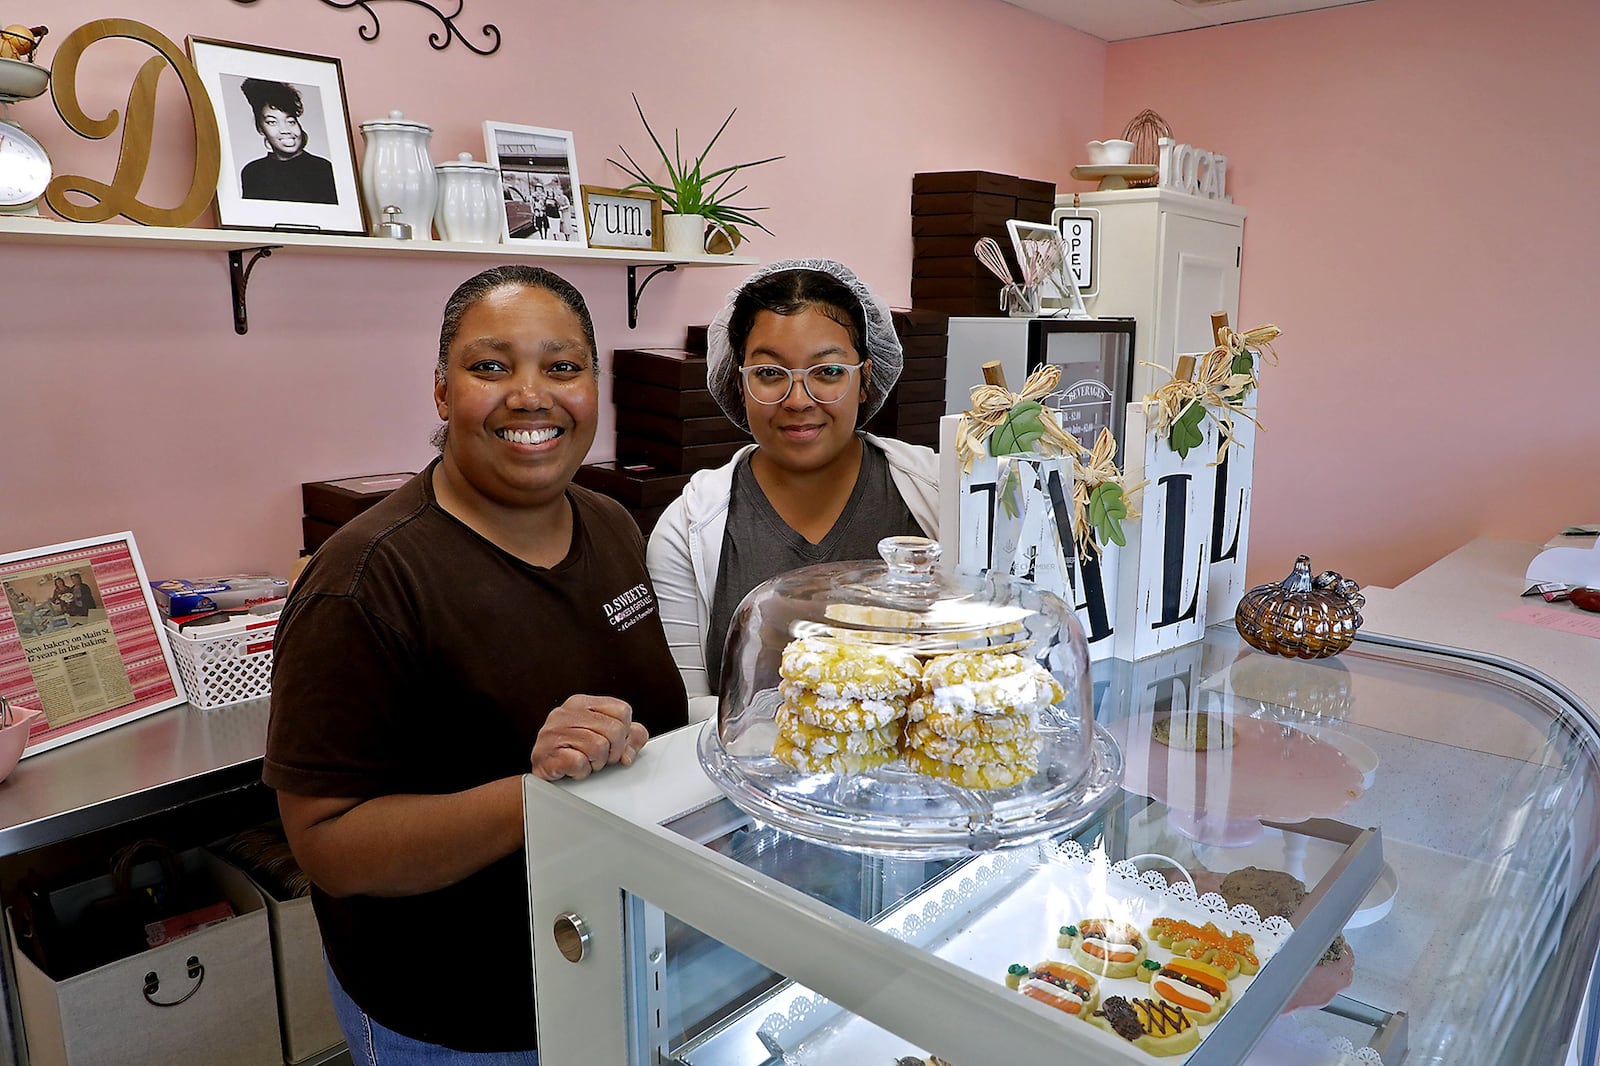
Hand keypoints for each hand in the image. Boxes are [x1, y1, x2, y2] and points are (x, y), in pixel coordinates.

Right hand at [529, 694, 648, 781]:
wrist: (542, 772)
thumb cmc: (571, 752)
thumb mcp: (604, 738)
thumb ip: (628, 736)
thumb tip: (633, 746)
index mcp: (581, 703)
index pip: (622, 710)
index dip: (625, 732)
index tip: (614, 743)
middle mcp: (566, 713)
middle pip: (615, 730)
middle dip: (613, 752)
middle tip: (599, 757)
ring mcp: (553, 732)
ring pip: (599, 747)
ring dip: (596, 763)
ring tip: (584, 762)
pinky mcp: (546, 753)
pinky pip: (579, 763)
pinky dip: (581, 772)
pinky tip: (572, 769)